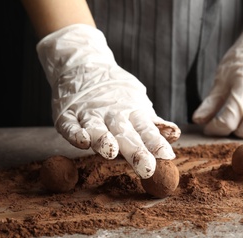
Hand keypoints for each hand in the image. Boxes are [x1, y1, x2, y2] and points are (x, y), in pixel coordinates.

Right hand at [36, 24, 180, 178]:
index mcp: (132, 112)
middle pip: (125, 133)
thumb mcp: (138, 104)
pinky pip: (70, 126)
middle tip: (146, 167)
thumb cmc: (116, 94)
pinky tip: (82, 142)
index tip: (167, 156)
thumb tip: (175, 135)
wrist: (83, 65)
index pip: (146, 129)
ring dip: (104, 140)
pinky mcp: (67, 115)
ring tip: (111, 151)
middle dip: (136, 151)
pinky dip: (75, 133)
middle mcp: (112, 114)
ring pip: (97, 128)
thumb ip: (153, 124)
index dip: (156, 142)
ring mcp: (89, 114)